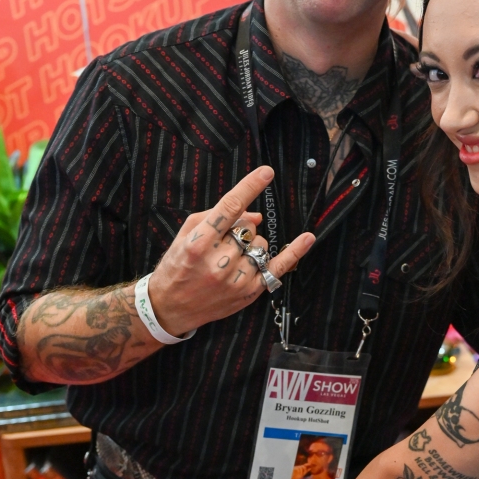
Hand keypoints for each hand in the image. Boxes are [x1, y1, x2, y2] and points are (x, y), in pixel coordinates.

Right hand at [147, 165, 314, 335]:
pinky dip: (294, 252)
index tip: (266, 172)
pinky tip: (307, 238)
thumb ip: (218, 217)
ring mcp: (235, 279)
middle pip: (248, 228)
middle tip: (221, 244)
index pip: (229, 208)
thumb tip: (256, 215)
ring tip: (229, 259)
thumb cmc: (177, 265)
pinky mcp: (248, 292)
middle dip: (239, 229)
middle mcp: (218, 262)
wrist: (170, 306)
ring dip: (250, 246)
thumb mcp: (187, 234)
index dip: (249, 187)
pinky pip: (278, 267)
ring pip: (261, 245)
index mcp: (198, 243)